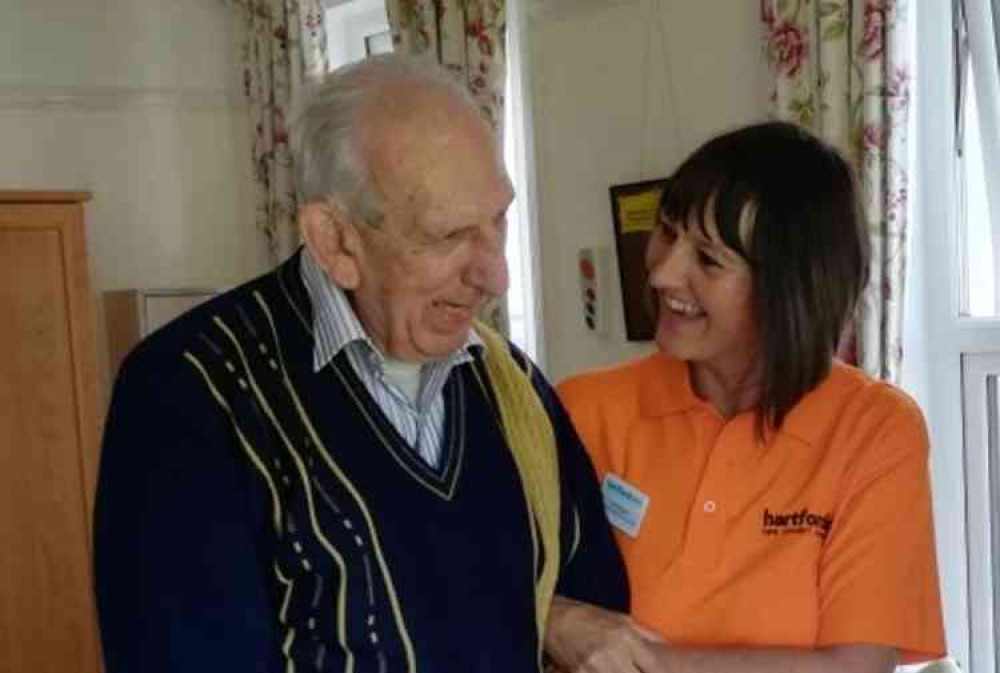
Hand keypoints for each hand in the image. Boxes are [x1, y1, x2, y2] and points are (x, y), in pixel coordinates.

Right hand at [544, 596, 663, 672]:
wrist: (556, 619)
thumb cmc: (591, 618)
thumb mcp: (623, 620)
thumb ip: (648, 636)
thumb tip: (670, 648)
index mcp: (626, 638)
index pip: (654, 668)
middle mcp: (612, 654)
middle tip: (642, 672)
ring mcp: (595, 667)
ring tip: (625, 671)